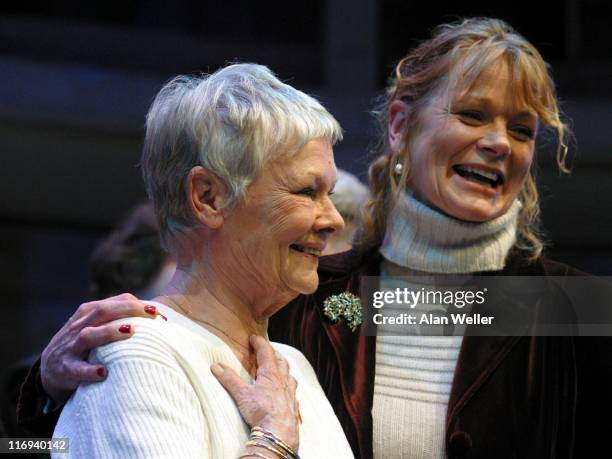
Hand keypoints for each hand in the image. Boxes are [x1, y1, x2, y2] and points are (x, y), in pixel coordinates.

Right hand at [41, 293, 159, 403]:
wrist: (49, 367)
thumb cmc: (84, 342)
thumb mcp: (96, 324)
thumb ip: (120, 318)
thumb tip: (158, 317)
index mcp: (89, 312)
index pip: (116, 301)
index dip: (139, 305)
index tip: (158, 314)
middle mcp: (80, 326)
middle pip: (103, 311)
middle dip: (128, 310)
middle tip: (152, 315)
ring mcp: (71, 347)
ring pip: (89, 335)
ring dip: (109, 332)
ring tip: (129, 331)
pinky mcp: (66, 369)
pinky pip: (78, 370)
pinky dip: (90, 371)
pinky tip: (104, 372)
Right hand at [212, 335, 299, 450]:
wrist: (279, 432)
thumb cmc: (262, 411)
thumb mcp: (242, 394)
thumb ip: (229, 379)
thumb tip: (216, 366)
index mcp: (271, 373)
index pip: (266, 352)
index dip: (260, 343)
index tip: (254, 337)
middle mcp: (283, 380)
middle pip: (280, 361)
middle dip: (273, 353)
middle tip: (267, 349)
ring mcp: (290, 392)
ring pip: (289, 375)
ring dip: (284, 368)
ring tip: (279, 367)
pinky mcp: (293, 405)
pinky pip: (293, 391)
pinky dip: (289, 386)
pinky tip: (287, 391)